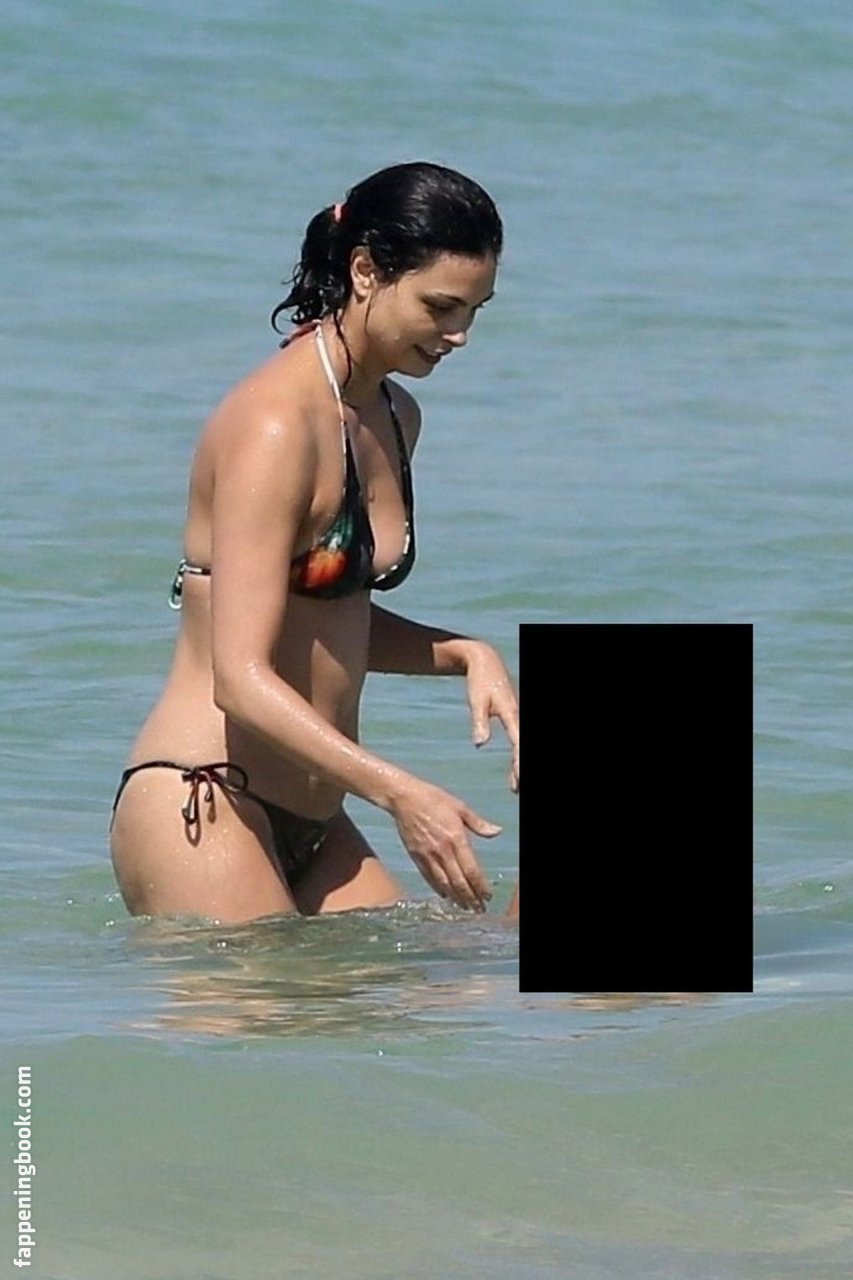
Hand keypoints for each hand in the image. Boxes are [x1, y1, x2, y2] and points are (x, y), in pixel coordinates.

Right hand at [390, 780, 499, 910]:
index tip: (487, 896)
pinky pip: (429, 877)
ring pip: (444, 884)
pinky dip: (439, 889)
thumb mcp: (460, 807)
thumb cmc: (433, 799)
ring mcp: (428, 855)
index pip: (471, 870)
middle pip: (459, 882)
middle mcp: (442, 851)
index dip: (480, 886)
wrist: (404, 798)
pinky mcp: (416, 857)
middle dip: (471, 898)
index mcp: (456, 838)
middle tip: (479, 909)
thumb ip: (478, 823)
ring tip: (465, 907)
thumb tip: (497, 832)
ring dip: (456, 898)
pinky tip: (446, 896)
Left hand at [464, 643, 519, 792]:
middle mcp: (518, 716)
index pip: (518, 743)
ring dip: (519, 767)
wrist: (485, 661)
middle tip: (516, 789)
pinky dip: (517, 759)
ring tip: (515, 788)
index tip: (519, 778)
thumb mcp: (476, 701)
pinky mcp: (513, 719)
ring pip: (522, 747)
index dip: (519, 761)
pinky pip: (518, 743)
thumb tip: (479, 745)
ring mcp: (517, 718)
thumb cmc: (479, 680)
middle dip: (521, 769)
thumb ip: (479, 722)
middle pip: (523, 748)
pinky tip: (513, 774)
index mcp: (511, 713)